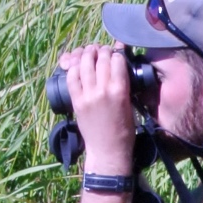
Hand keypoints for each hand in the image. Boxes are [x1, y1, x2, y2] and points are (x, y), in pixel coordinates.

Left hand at [59, 44, 135, 175]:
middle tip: (103, 51)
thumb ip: (123, 86)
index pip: (117, 60)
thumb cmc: (124, 132)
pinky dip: (74, 68)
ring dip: (87, 54)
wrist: (108, 151)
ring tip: (90, 52)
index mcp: (120, 91)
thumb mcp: (130, 106)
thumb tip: (118, 68)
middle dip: (103, 51)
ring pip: (84, 63)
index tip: (117, 52)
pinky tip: (78, 65)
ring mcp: (88, 95)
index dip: (117, 52)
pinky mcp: (76, 101)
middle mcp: (103, 90)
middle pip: (101, 59)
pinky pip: (72, 77)